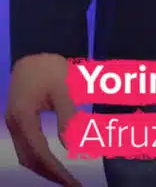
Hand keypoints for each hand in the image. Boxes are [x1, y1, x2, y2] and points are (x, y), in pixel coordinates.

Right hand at [4, 54, 80, 185]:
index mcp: (22, 117)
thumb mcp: (65, 88)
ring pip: (26, 156)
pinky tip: (53, 164)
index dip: (55, 170)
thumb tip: (72, 148)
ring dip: (44, 169)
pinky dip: (40, 158)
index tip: (71, 182)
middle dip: (50, 174)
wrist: (33, 52)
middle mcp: (13, 125)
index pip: (38, 153)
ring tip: (65, 179)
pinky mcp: (18, 122)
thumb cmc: (51, 67)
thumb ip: (68, 117)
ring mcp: (13, 124)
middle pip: (29, 159)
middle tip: (72, 184)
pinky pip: (26, 147)